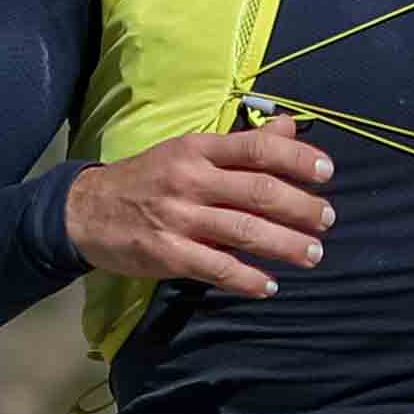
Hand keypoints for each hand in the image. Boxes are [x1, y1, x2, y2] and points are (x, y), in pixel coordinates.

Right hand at [62, 122, 332, 300]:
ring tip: (313, 254)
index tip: (327, 172)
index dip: (298, 158)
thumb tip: (290, 127)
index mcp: (199, 149)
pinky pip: (217, 267)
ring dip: (285, 245)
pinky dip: (247, 279)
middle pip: (259, 191)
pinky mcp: (167, 253)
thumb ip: (240, 145)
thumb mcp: (189, 151)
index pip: (258, 147)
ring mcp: (178, 217)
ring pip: (245, 230)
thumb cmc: (147, 179)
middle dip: (302, 208)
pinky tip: (268, 285)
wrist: (85, 210)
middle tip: (328, 220)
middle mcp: (191, 179)